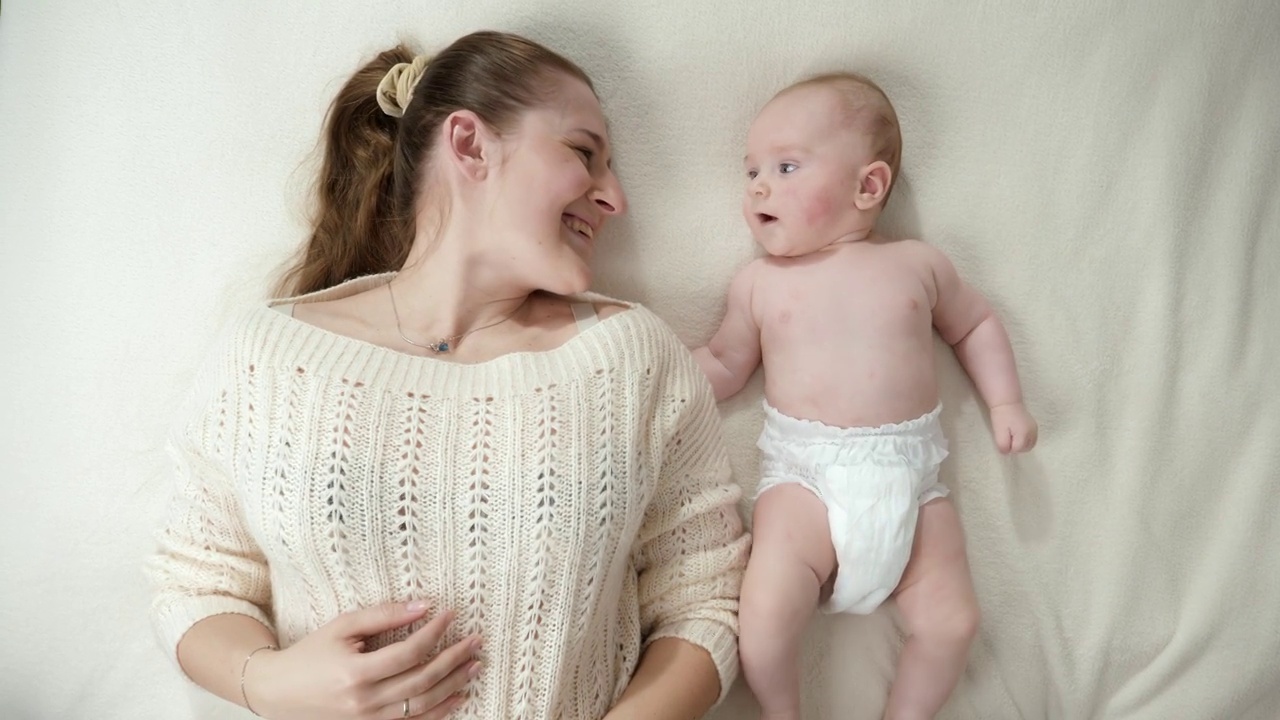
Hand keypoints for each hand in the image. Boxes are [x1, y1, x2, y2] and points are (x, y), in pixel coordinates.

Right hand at [248, 602, 481, 719]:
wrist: (280, 692)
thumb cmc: (311, 653)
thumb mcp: (342, 626)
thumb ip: (384, 615)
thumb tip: (424, 605)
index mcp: (355, 673)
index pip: (408, 653)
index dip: (434, 633)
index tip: (451, 615)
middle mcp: (364, 702)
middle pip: (422, 681)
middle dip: (454, 660)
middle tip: (476, 641)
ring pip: (423, 706)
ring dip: (453, 685)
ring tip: (474, 666)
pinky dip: (439, 712)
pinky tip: (458, 696)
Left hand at [990, 402, 1037, 452]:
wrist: (1007, 402)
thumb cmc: (1001, 417)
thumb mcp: (998, 432)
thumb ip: (1002, 444)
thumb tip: (1006, 453)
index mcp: (1024, 434)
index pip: (1017, 449)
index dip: (1008, 447)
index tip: (1003, 439)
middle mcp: (1032, 432)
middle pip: (1025, 449)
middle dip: (1016, 447)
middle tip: (1007, 438)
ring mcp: (1035, 429)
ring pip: (1030, 445)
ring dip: (1021, 445)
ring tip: (1012, 437)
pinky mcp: (1035, 427)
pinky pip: (1032, 439)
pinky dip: (1025, 441)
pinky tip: (1018, 435)